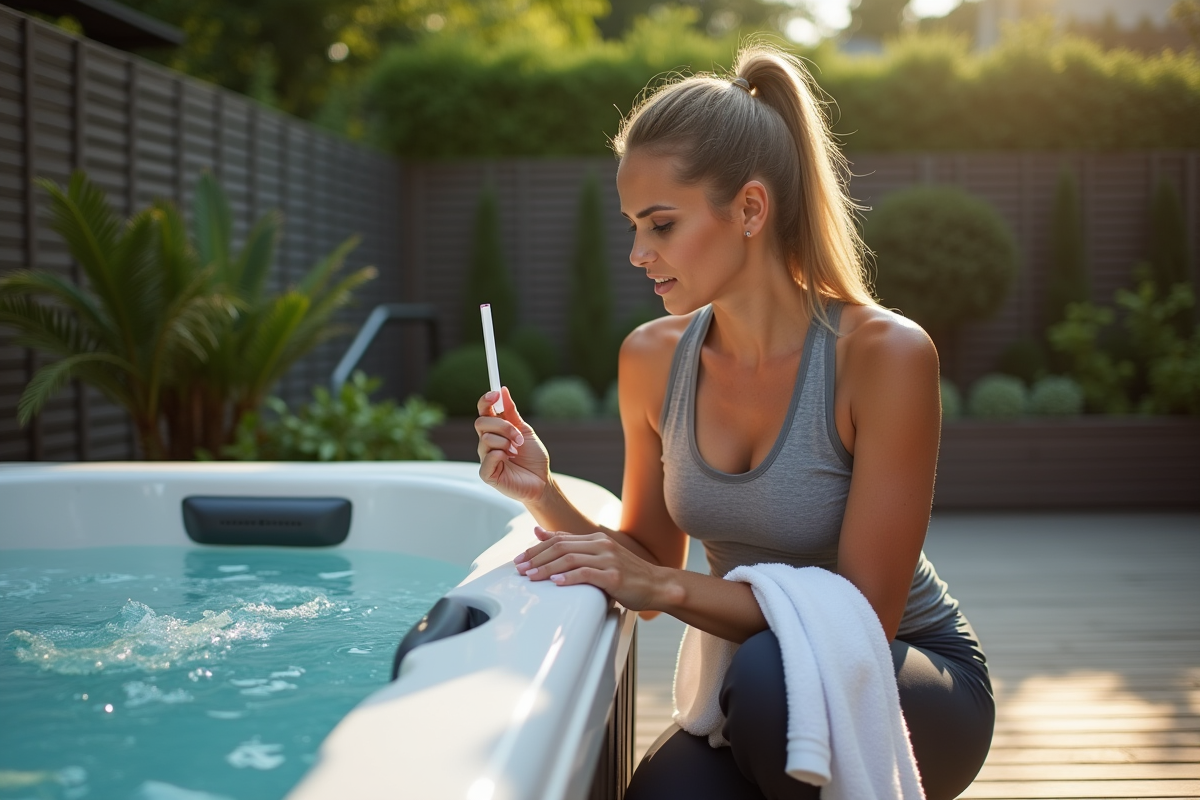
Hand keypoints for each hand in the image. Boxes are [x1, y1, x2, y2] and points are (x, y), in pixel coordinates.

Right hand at [476, 387, 550, 503]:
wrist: (542, 480)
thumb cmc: (533, 458)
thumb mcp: (525, 430)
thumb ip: (512, 413)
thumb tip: (503, 391)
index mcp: (495, 431)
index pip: (483, 412)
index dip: (485, 401)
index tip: (495, 394)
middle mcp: (487, 443)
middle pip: (481, 423)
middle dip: (503, 426)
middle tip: (518, 437)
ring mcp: (485, 458)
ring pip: (486, 439)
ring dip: (507, 443)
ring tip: (517, 452)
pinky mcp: (487, 474)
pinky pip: (488, 458)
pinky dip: (500, 455)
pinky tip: (509, 460)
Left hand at [513, 525, 664, 611]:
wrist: (657, 585)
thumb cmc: (627, 575)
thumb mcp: (598, 556)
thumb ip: (571, 545)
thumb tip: (539, 533)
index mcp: (596, 539)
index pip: (559, 539)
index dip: (536, 548)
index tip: (520, 558)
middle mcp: (601, 545)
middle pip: (561, 547)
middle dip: (536, 558)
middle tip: (519, 568)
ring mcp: (608, 560)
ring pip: (570, 559)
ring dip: (546, 568)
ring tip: (531, 576)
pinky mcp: (614, 577)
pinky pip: (587, 574)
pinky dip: (568, 578)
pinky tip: (556, 583)